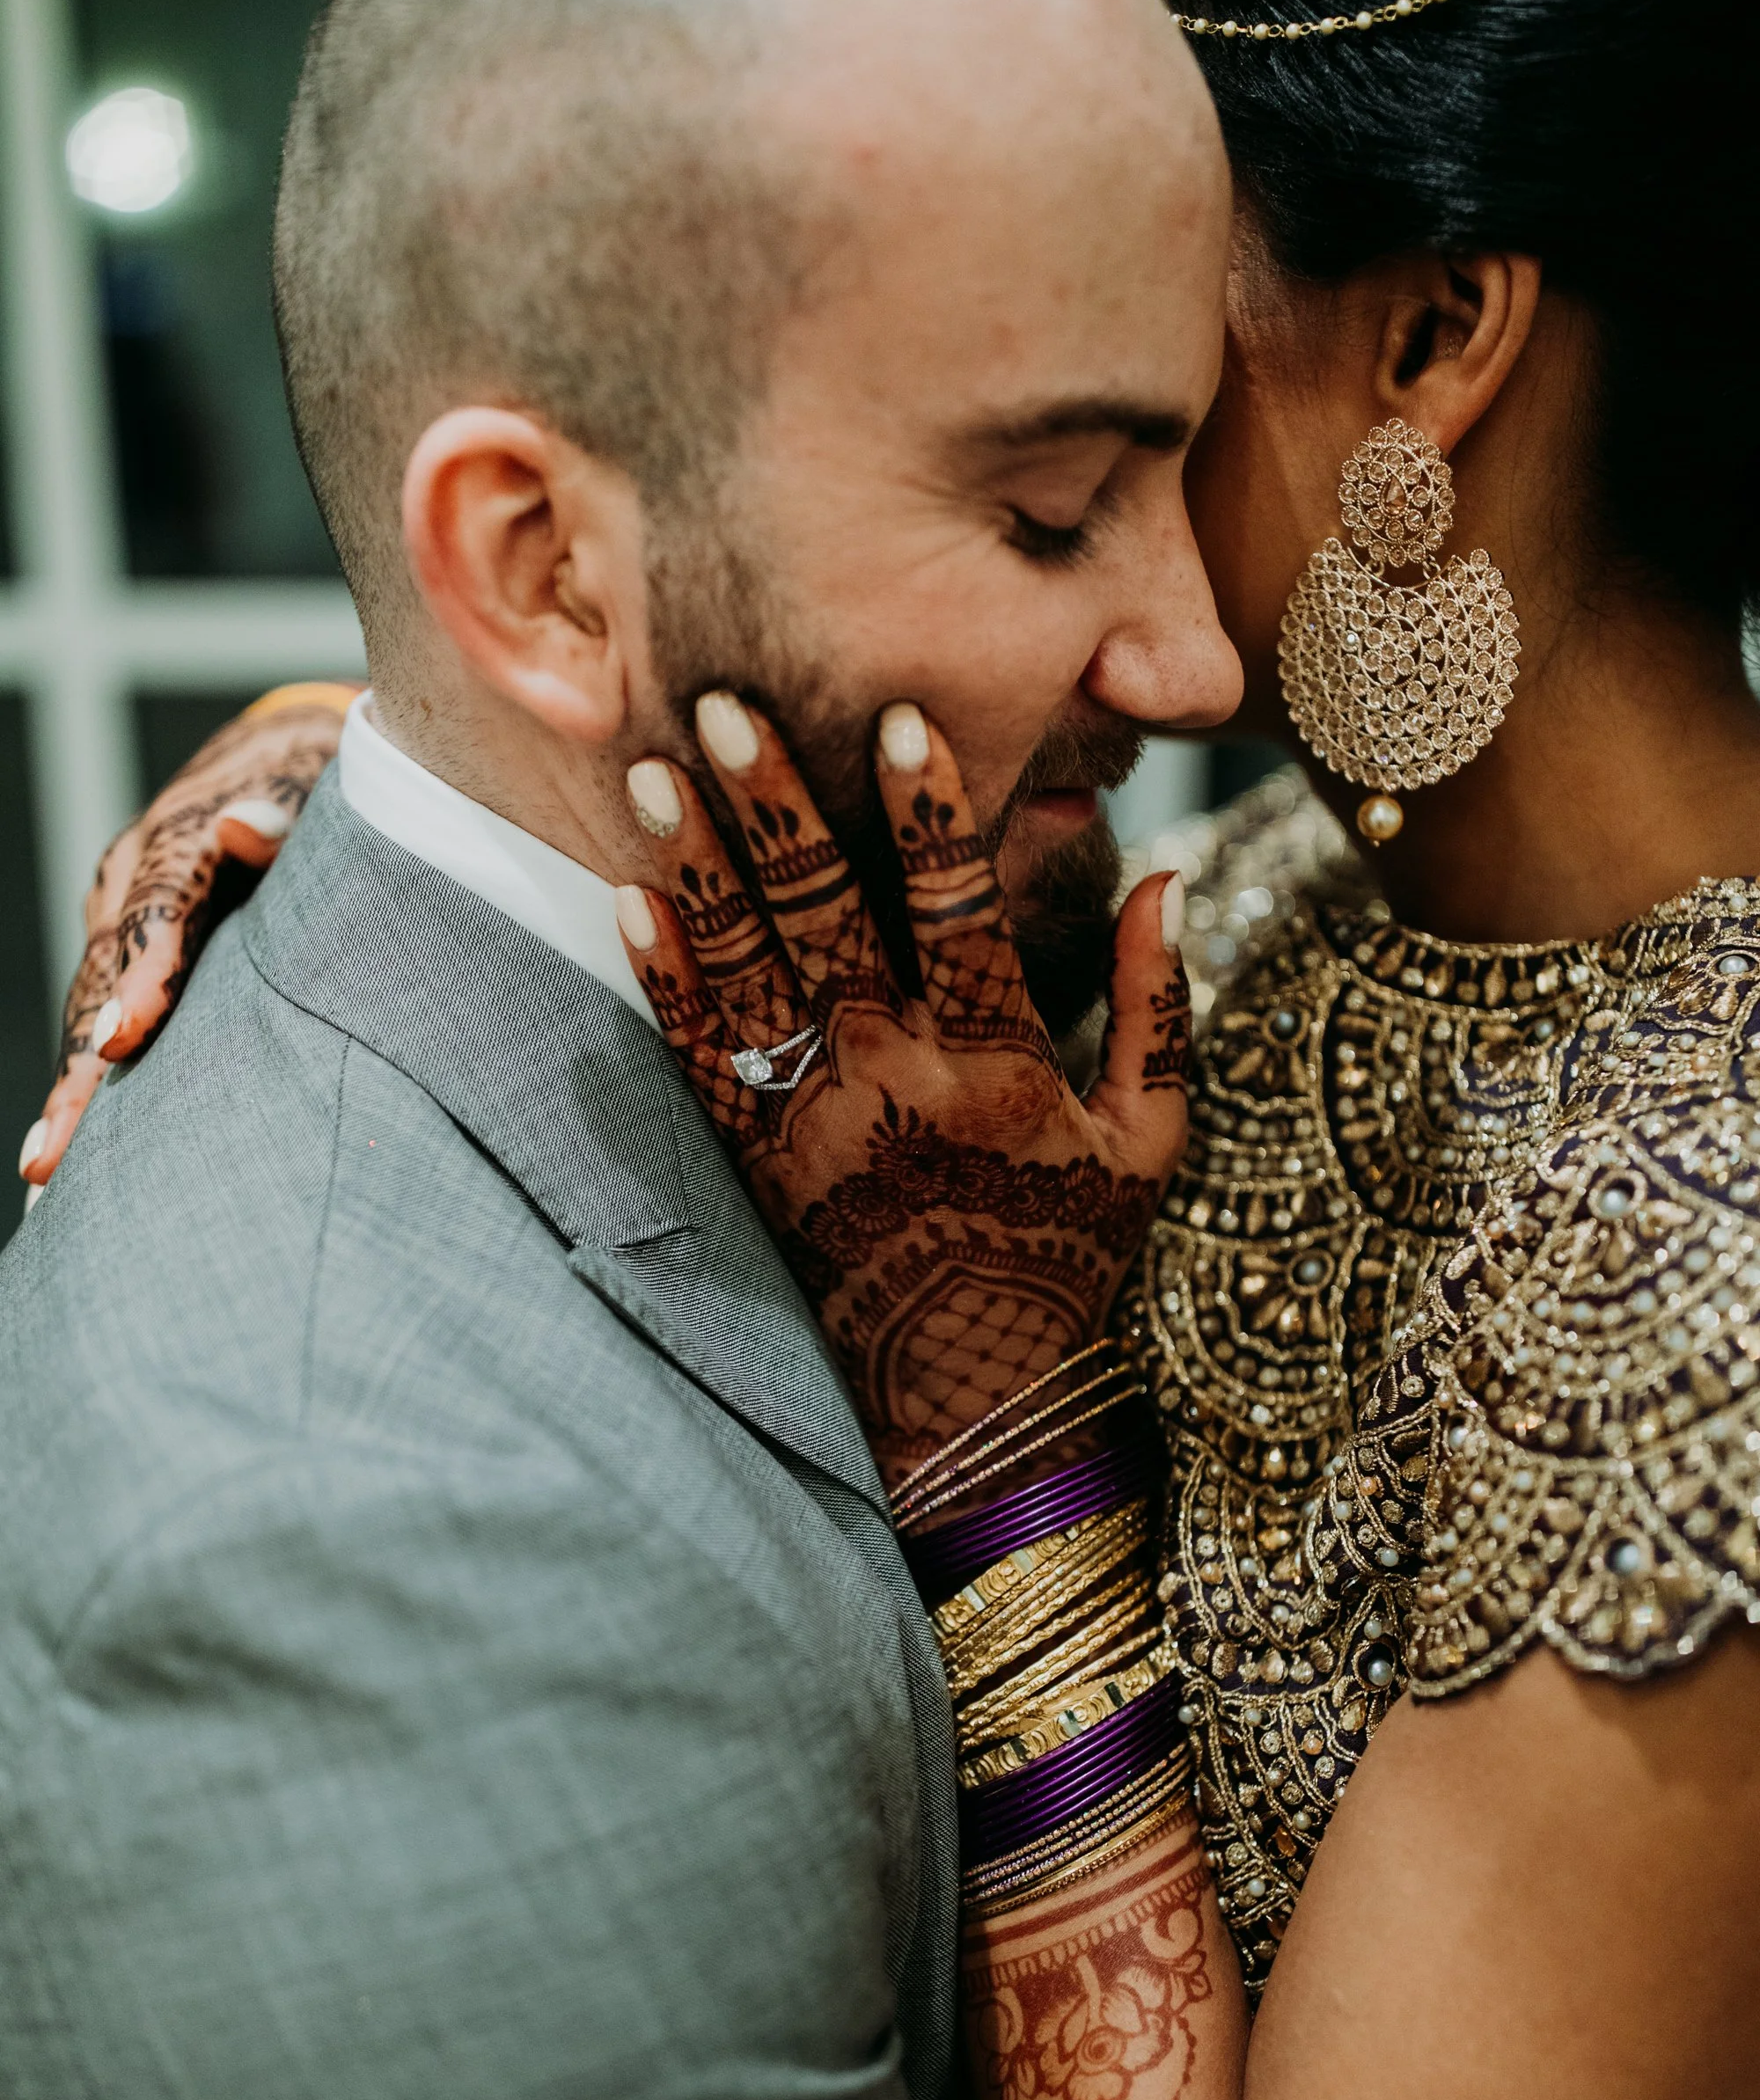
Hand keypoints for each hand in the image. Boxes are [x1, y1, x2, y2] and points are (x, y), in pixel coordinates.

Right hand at [20, 684, 357, 1191]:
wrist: (279, 751)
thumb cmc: (313, 778)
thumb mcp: (312, 779)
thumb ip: (284, 810)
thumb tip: (244, 829)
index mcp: (175, 839)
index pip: (155, 914)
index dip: (140, 978)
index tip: (126, 1038)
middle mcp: (131, 878)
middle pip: (101, 978)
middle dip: (81, 1067)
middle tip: (59, 1152)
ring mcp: (120, 911)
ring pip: (89, 1003)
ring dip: (71, 1084)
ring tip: (49, 1171)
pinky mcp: (125, 941)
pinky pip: (101, 1010)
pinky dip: (86, 1072)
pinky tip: (68, 1142)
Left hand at [618, 696, 1189, 1491]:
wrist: (972, 1395)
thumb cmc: (1068, 1250)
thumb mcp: (1148, 1136)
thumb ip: (1160, 1007)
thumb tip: (1171, 874)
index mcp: (998, 1064)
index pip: (960, 912)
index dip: (930, 812)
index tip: (899, 715)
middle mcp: (897, 1083)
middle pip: (828, 920)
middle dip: (780, 807)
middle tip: (730, 704)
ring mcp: (814, 1125)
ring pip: (748, 972)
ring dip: (703, 868)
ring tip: (662, 770)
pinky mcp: (756, 1165)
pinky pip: (699, 1059)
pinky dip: (665, 980)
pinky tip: (631, 899)